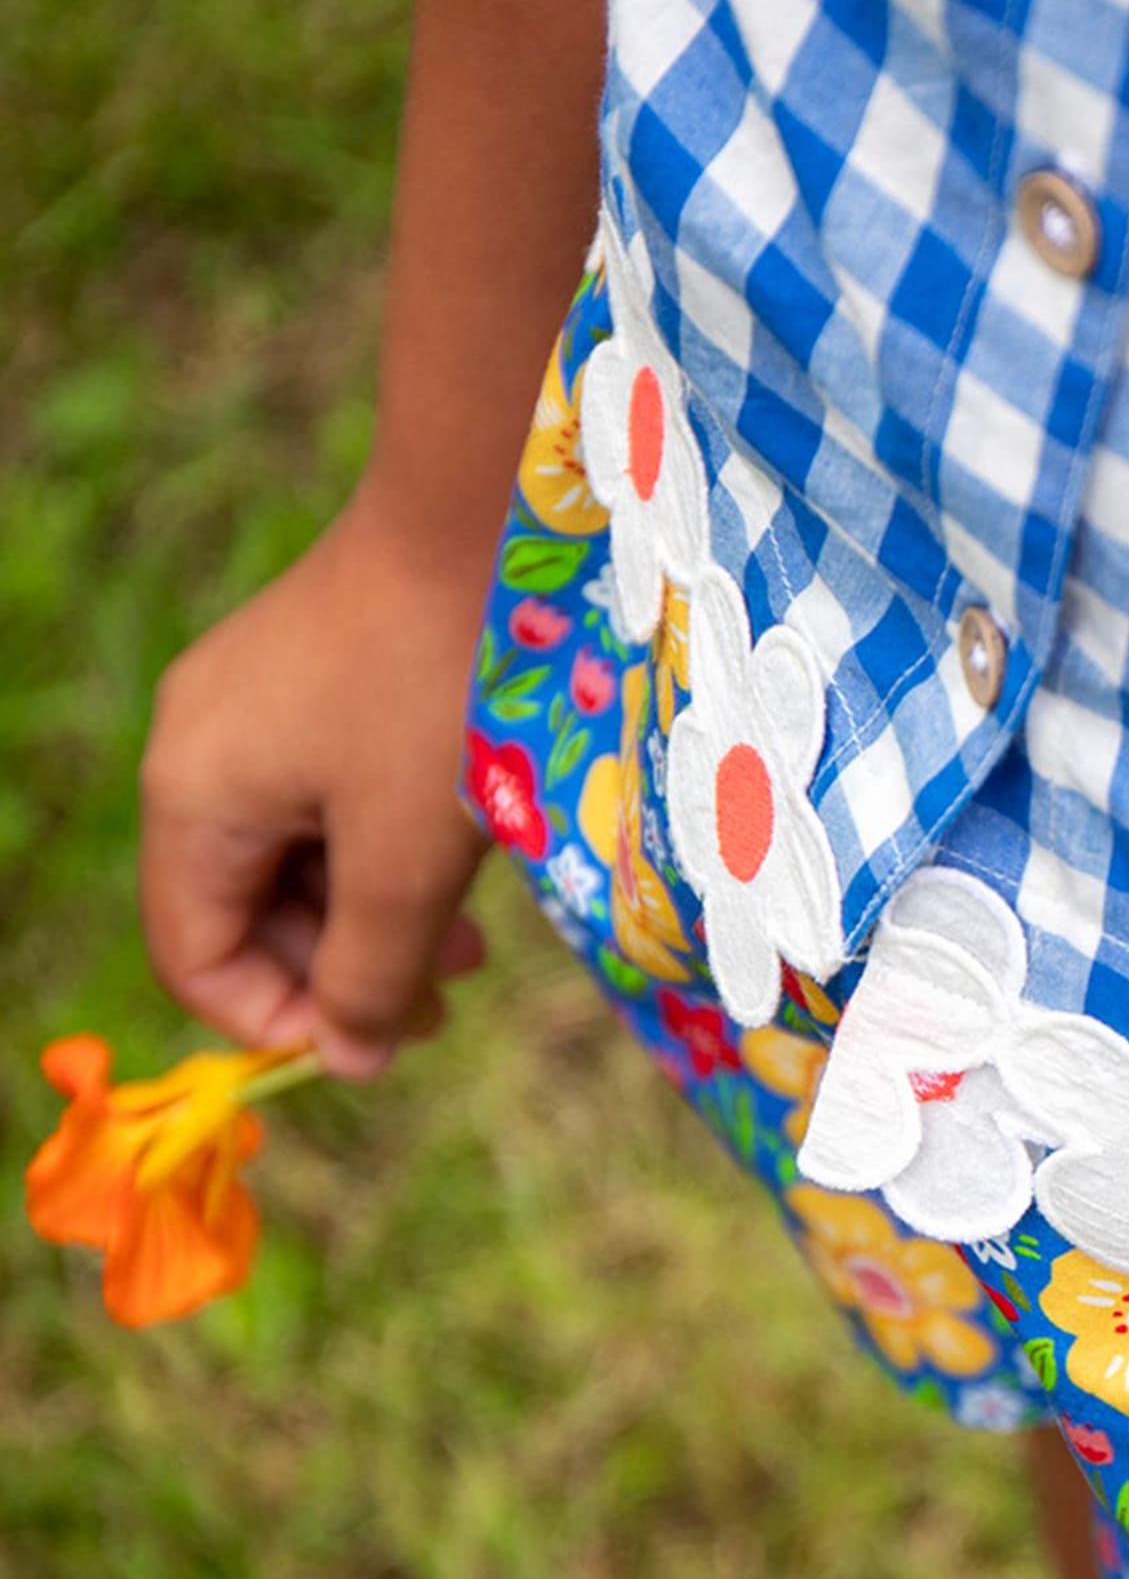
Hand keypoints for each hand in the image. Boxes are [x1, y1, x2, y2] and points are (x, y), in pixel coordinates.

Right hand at [139, 490, 492, 1079]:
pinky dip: (385, 845)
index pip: (196, 959)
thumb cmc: (442, 697)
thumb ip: (371, 974)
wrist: (486, 519)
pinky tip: (459, 859)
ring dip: (376, 915)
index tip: (384, 1040)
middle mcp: (197, 750)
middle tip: (449, 996)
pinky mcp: (310, 677)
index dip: (282, 1021)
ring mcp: (250, 706)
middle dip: (344, 969)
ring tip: (471, 945)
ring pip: (297, 857)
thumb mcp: (409, 862)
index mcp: (191, 799)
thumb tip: (348, 1059)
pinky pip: (327, 796)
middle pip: (245, 912)